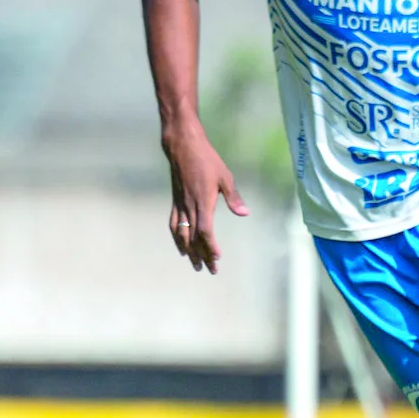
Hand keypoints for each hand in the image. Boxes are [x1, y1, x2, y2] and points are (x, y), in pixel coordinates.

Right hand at [163, 126, 248, 273]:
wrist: (183, 147)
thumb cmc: (207, 160)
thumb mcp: (225, 176)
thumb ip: (233, 197)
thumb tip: (244, 213)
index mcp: (203, 201)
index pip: (205, 230)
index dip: (210, 246)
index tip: (217, 258)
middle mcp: (190, 206)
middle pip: (194, 237)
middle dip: (203, 255)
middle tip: (211, 270)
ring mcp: (180, 204)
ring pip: (182, 234)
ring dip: (189, 252)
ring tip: (196, 265)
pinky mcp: (175, 201)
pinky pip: (173, 224)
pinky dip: (177, 239)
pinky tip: (181, 248)